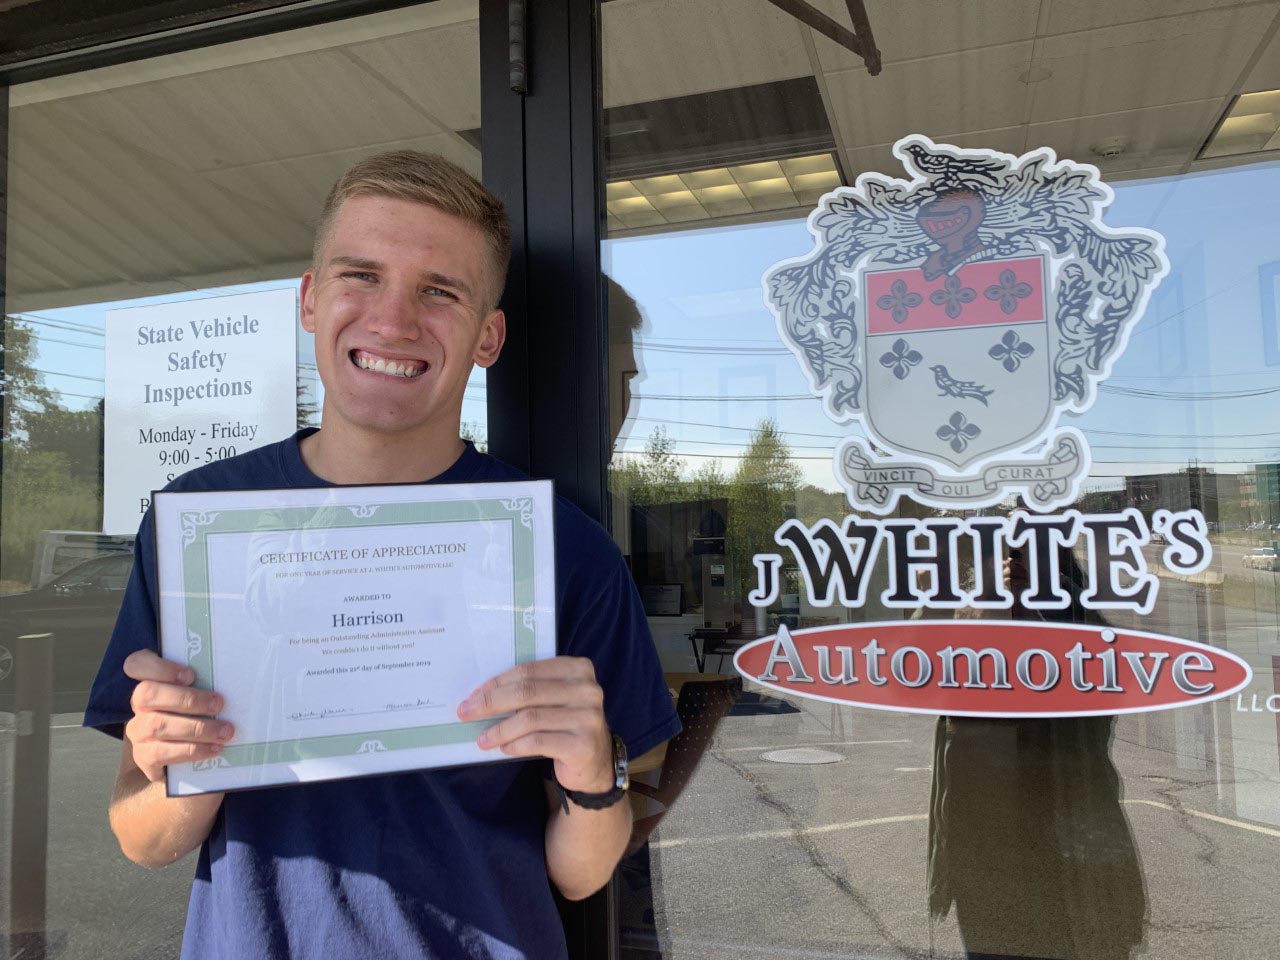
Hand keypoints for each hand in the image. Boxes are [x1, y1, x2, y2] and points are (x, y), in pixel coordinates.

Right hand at [123, 650, 233, 782]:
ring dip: (196, 728)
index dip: (160, 667)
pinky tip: (213, 749)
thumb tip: (234, 680)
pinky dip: (191, 751)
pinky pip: (160, 754)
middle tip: (218, 704)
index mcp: (150, 682)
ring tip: (224, 732)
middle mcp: (139, 706)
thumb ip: (206, 685)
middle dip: (187, 699)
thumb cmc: (199, 716)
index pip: (137, 664)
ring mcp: (138, 732)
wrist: (184, 759)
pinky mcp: (143, 758)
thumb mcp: (201, 696)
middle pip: (146, 694)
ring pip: (156, 726)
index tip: (191, 675)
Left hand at [457, 657, 612, 793]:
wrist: (595, 762)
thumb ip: (531, 690)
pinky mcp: (583, 745)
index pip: (528, 671)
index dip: (497, 682)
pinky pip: (538, 742)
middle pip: (527, 692)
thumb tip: (481, 694)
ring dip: (499, 729)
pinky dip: (515, 745)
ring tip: (482, 739)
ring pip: (530, 719)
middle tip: (467, 712)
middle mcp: (587, 690)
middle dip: (491, 702)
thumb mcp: (554, 699)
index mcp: (578, 669)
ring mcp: (588, 717)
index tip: (473, 695)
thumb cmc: (566, 724)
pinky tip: (503, 748)